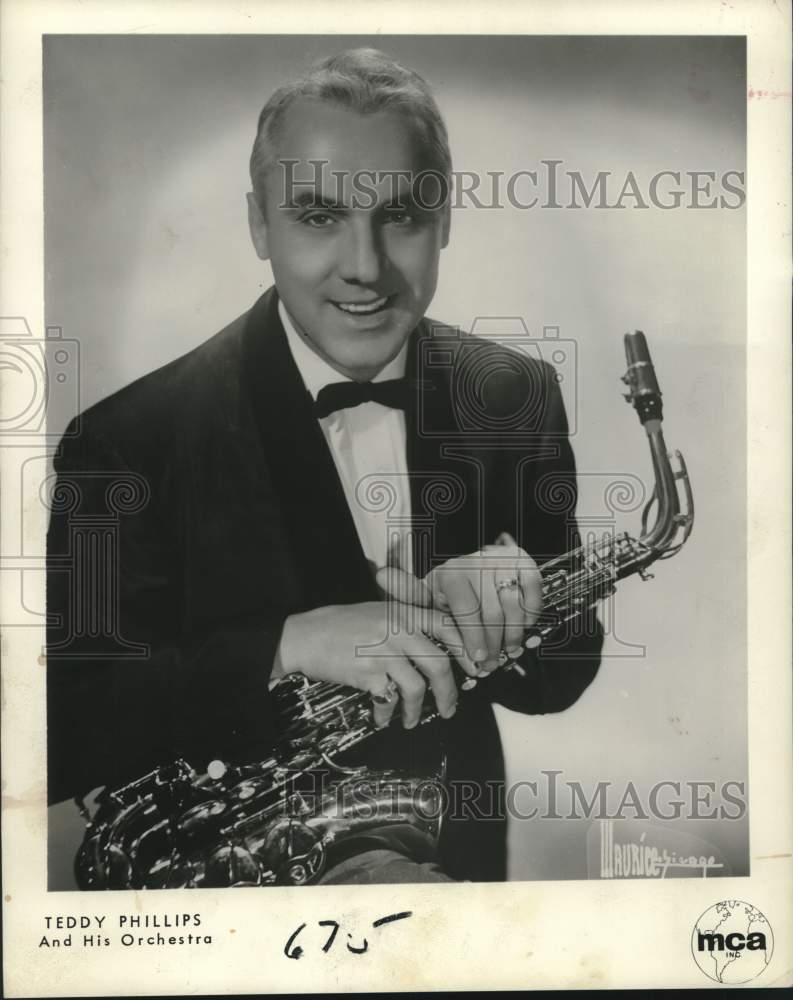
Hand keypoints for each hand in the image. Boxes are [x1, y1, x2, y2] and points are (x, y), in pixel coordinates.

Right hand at [277, 601, 475, 727]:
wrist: (304, 635)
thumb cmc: (339, 624)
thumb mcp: (378, 611)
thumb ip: (406, 624)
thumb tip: (437, 650)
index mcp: (403, 612)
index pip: (446, 626)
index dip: (466, 648)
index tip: (476, 667)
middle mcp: (397, 629)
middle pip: (439, 665)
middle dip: (449, 693)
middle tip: (449, 708)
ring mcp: (383, 651)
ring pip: (417, 688)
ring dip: (418, 711)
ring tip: (413, 721)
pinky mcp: (367, 673)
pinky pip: (389, 700)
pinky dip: (387, 714)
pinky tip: (382, 718)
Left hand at [377, 539, 541, 673]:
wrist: (479, 565)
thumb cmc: (451, 589)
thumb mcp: (429, 593)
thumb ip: (409, 592)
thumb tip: (382, 574)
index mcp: (451, 573)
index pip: (466, 612)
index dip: (472, 640)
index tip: (476, 661)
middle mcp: (477, 563)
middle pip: (491, 615)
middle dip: (492, 646)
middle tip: (490, 665)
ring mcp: (502, 562)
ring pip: (513, 609)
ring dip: (513, 636)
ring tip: (508, 652)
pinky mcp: (524, 564)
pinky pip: (532, 597)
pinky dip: (529, 617)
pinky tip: (521, 630)